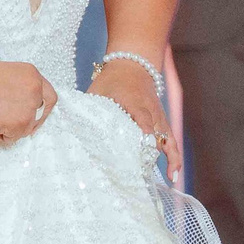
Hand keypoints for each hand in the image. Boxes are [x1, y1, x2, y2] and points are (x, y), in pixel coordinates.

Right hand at [0, 60, 57, 140]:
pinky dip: (1, 135)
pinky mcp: (21, 123)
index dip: (41, 108)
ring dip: (12, 128)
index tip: (33, 115)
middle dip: (31, 122)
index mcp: (31, 74)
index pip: (48, 95)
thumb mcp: (3, 76)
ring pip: (27, 128)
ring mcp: (30, 107)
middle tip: (17, 126)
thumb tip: (19, 106)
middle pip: (42, 113)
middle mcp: (35, 89)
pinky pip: (14, 137)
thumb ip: (18, 88)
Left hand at [89, 58, 178, 173]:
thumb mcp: (97, 91)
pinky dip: (174, 155)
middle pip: (155, 135)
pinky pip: (171, 140)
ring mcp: (159, 117)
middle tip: (143, 174)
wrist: (133, 65)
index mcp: (135, 103)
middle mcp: (151, 112)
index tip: (141, 150)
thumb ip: (88, 109)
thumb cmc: (111, 80)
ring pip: (166, 139)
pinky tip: (173, 173)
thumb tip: (69, 126)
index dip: (143, 135)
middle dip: (150, 153)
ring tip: (169, 178)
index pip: (143, 120)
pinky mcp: (162, 122)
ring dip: (168, 158)